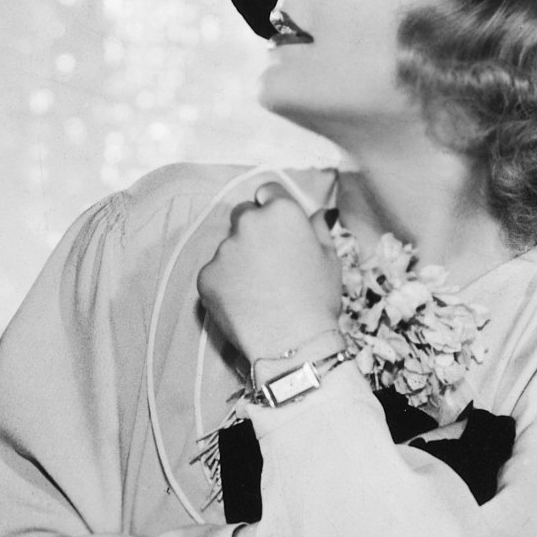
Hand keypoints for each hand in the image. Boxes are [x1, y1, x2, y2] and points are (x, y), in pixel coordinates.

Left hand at [197, 186, 346, 371]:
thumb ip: (318, 230)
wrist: (292, 343)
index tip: (277, 228)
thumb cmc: (318, 300)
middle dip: (252, 230)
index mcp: (281, 212)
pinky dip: (225, 284)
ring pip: (228, 247)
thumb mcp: (330, 260)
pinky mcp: (206, 276)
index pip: (268, 192)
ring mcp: (224, 249)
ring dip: (239, 259)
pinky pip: (215, 273)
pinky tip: (244, 303)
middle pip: (242, 215)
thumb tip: (317, 213)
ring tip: (259, 291)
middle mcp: (248, 223)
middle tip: (267, 262)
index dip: (273, 209)